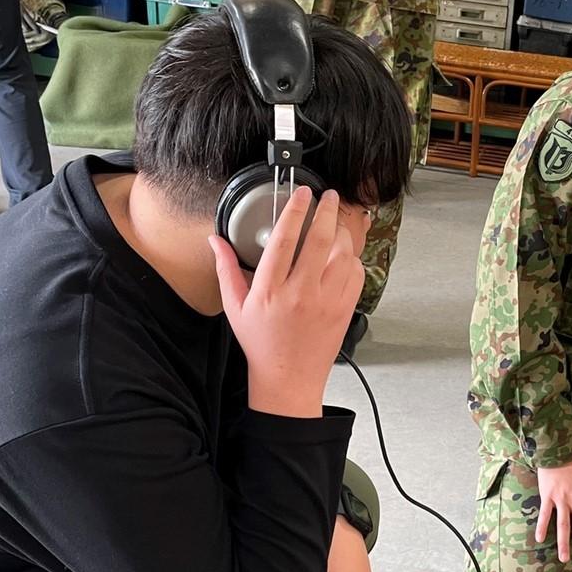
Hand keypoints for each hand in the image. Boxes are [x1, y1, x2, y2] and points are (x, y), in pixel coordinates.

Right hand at [209, 187, 364, 418]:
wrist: (289, 378)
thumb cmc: (261, 344)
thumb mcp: (235, 307)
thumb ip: (226, 270)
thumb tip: (216, 241)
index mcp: (270, 290)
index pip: (284, 239)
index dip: (294, 210)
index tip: (301, 193)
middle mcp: (301, 293)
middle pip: (320, 239)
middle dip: (326, 211)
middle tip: (328, 197)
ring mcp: (326, 302)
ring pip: (343, 254)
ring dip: (341, 234)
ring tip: (335, 224)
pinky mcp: (344, 310)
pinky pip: (356, 275)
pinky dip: (352, 259)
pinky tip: (343, 255)